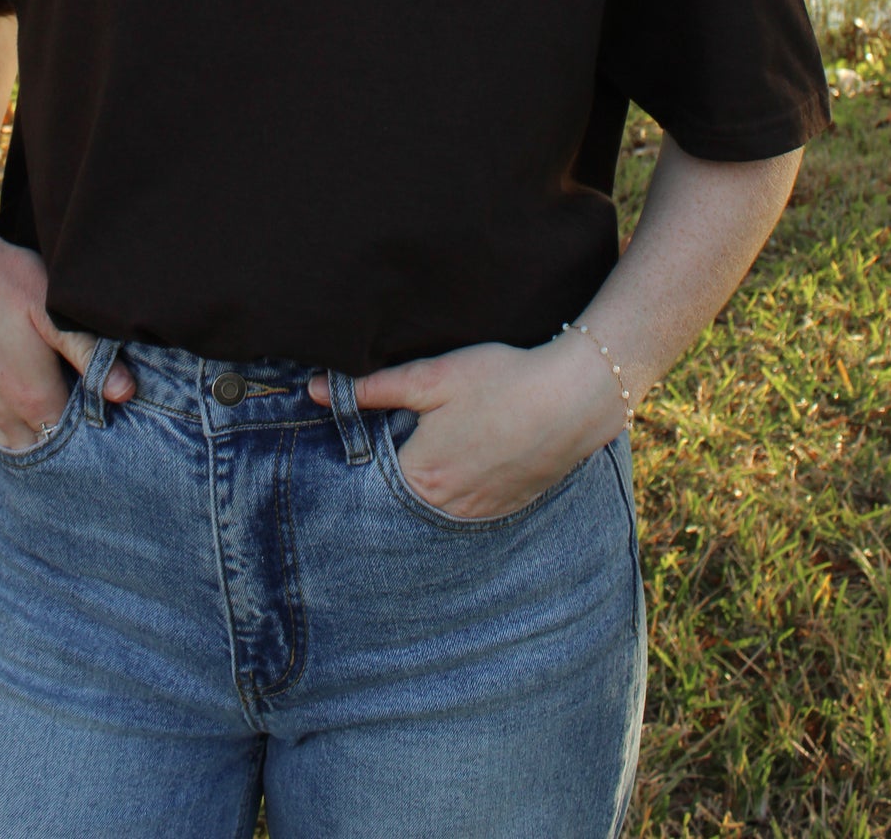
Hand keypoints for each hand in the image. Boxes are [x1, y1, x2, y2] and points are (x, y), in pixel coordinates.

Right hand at [0, 215, 134, 493]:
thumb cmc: (6, 280)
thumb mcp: (54, 313)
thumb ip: (88, 356)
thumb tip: (126, 394)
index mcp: (35, 395)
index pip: (73, 437)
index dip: (94, 442)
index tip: (115, 450)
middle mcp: (5, 409)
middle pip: (42, 448)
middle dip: (65, 460)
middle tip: (91, 475)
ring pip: (9, 448)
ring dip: (28, 465)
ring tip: (50, 489)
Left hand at [308, 337, 625, 521]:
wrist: (573, 397)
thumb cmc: (500, 381)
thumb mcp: (432, 378)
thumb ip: (373, 388)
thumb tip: (316, 391)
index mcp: (421, 477)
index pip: (369, 488)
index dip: (357, 469)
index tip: (348, 457)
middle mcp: (447, 508)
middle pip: (401, 504)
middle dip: (388, 486)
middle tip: (386, 459)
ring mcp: (481, 513)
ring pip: (435, 512)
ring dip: (424, 494)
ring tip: (427, 461)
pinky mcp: (507, 509)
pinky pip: (468, 512)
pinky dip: (456, 497)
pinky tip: (463, 468)